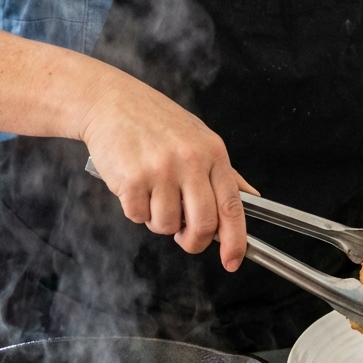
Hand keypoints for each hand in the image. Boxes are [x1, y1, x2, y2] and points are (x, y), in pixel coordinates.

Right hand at [80, 66, 256, 271]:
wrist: (111, 102)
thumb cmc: (155, 121)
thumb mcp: (199, 138)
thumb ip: (224, 172)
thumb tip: (251, 198)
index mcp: (213, 153)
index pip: (232, 206)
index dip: (236, 241)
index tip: (233, 261)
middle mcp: (189, 161)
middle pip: (203, 224)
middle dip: (193, 240)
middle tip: (183, 236)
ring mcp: (160, 171)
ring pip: (166, 225)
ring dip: (158, 220)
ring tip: (152, 192)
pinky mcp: (131, 180)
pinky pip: (138, 216)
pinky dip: (135, 209)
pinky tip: (134, 185)